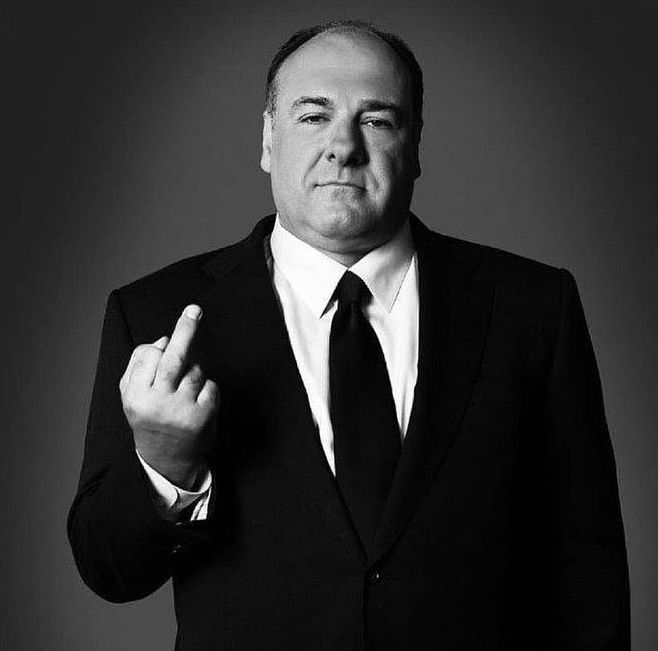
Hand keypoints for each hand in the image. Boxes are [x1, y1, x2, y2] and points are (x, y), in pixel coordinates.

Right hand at [119, 304, 218, 488]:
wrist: (166, 462)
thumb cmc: (149, 419)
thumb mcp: (132, 396)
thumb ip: (140, 365)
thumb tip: (165, 338)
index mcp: (136, 396)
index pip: (150, 355)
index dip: (161, 348)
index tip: (172, 332)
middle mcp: (157, 402)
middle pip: (174, 357)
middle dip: (185, 330)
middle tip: (195, 310)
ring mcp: (182, 410)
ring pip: (195, 370)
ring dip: (194, 374)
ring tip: (185, 394)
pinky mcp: (203, 417)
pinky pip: (211, 385)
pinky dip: (208, 389)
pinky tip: (197, 404)